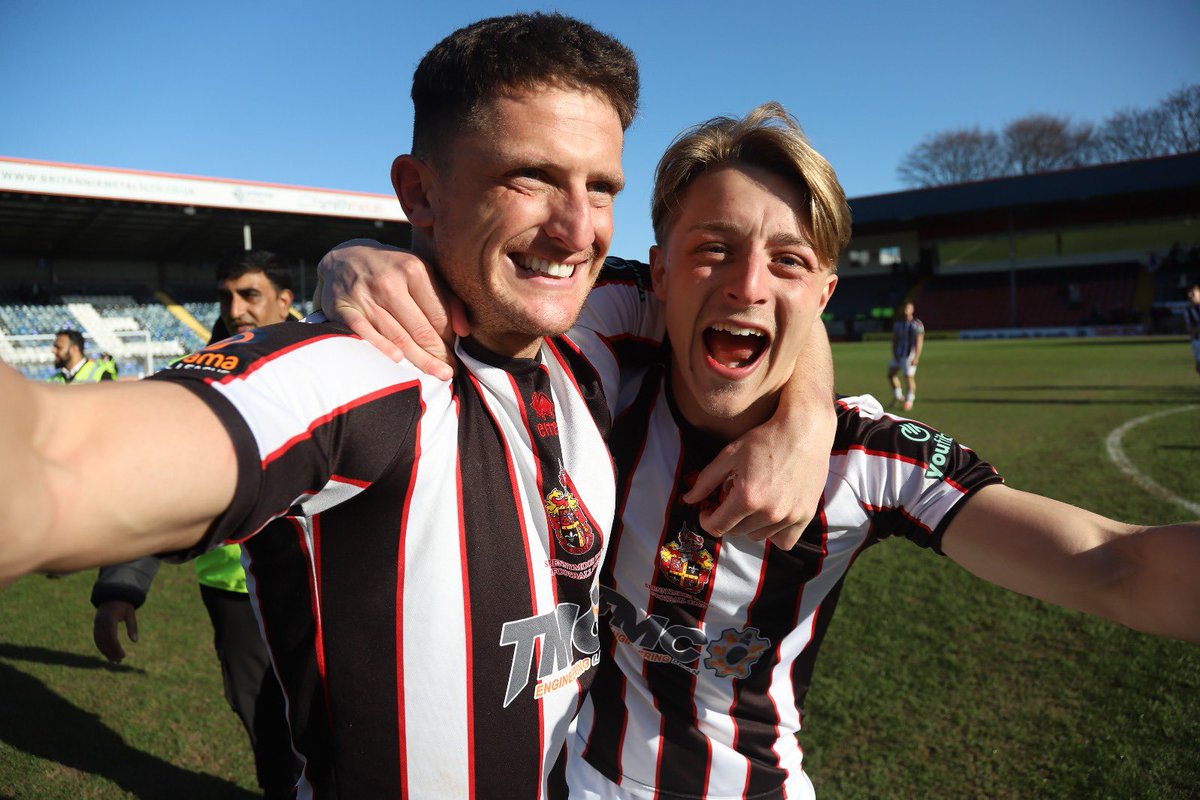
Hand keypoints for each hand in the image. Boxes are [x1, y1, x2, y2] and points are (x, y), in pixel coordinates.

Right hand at [93, 600, 138, 663]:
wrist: (112, 595)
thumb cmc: (124, 604)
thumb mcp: (130, 613)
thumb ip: (132, 626)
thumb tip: (135, 641)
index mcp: (110, 618)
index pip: (111, 637)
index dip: (116, 647)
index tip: (123, 655)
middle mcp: (100, 622)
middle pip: (104, 641)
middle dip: (111, 652)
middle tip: (119, 661)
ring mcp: (96, 624)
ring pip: (99, 642)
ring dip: (105, 652)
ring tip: (114, 661)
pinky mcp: (95, 626)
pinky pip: (97, 639)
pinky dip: (102, 647)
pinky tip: (108, 654)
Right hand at [316, 239, 468, 379]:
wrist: (344, 259)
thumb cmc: (391, 270)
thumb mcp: (420, 272)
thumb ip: (446, 298)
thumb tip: (464, 331)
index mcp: (413, 269)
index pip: (438, 314)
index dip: (449, 338)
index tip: (457, 355)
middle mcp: (389, 282)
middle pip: (420, 329)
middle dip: (439, 354)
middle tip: (451, 372)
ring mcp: (365, 296)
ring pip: (398, 337)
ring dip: (420, 359)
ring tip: (438, 373)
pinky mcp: (344, 309)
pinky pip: (367, 334)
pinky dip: (383, 348)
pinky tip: (399, 361)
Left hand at [683, 407, 833, 549]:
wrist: (804, 431)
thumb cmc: (764, 439)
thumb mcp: (729, 455)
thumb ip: (706, 481)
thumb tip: (688, 500)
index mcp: (747, 498)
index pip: (717, 527)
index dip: (706, 520)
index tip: (707, 511)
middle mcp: (769, 512)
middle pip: (736, 532)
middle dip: (727, 519)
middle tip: (731, 498)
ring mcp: (790, 517)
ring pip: (758, 536)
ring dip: (749, 525)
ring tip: (753, 501)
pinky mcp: (806, 516)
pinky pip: (784, 541)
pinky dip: (774, 533)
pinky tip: (771, 515)